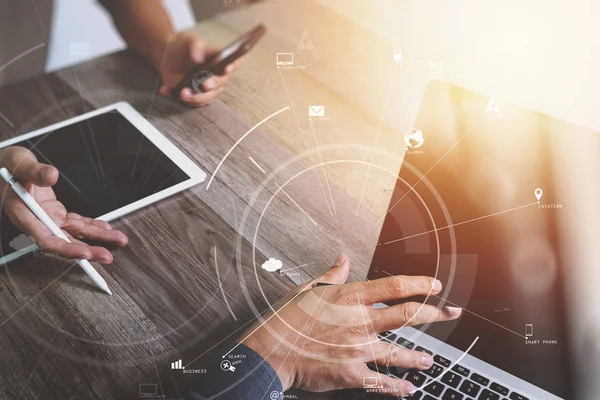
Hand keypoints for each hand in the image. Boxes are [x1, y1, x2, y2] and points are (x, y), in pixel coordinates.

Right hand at [0, 146, 127, 262]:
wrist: (7, 166)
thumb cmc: (8, 166)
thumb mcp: (20, 162)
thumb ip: (35, 171)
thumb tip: (52, 176)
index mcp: (24, 214)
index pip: (46, 239)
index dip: (65, 248)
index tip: (84, 252)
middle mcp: (38, 221)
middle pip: (65, 241)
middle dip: (88, 250)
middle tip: (107, 256)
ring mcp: (48, 218)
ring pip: (75, 233)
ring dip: (97, 238)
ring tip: (118, 240)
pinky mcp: (56, 213)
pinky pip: (77, 222)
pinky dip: (92, 225)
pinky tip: (106, 227)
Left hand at [157, 30, 243, 107]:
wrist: (168, 56)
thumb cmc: (183, 46)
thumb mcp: (188, 40)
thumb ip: (195, 46)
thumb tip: (198, 58)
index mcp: (220, 60)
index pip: (235, 62)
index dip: (234, 65)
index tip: (227, 67)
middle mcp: (217, 76)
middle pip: (219, 85)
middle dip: (211, 86)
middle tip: (203, 85)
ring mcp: (207, 88)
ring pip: (207, 98)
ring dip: (195, 98)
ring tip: (182, 93)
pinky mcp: (195, 96)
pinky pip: (191, 102)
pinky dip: (178, 97)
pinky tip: (167, 90)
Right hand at [243, 254, 461, 396]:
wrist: (270, 352)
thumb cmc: (287, 319)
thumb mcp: (307, 289)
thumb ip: (331, 275)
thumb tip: (344, 259)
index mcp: (349, 298)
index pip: (394, 287)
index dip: (419, 285)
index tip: (434, 284)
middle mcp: (359, 322)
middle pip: (407, 316)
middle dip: (435, 313)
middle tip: (452, 312)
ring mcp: (357, 349)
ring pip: (399, 352)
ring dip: (419, 356)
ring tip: (431, 359)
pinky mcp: (351, 373)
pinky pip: (381, 382)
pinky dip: (397, 387)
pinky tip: (409, 389)